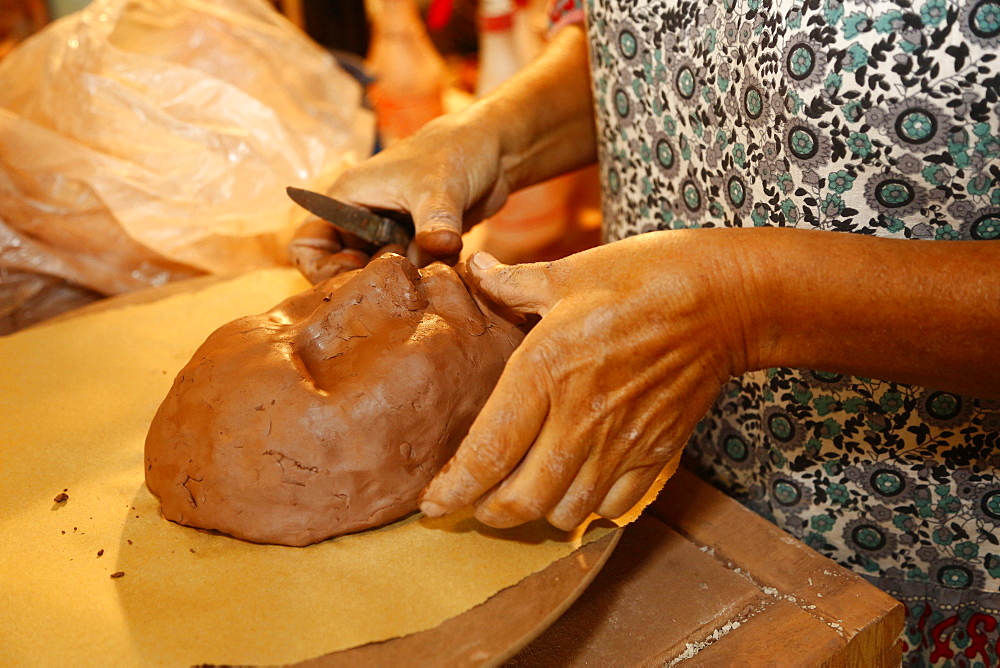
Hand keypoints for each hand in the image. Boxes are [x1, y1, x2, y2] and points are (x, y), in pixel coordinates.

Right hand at [289, 109, 512, 282]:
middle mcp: (363, 221)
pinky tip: (441, 274)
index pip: (307, 244)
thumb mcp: (441, 186)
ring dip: (398, 284)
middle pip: (341, 269)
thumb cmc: (455, 151)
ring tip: (423, 279)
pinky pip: (408, 276)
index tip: (357, 270)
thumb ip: (436, 220)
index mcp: (348, 199)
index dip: (322, 267)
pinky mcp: (416, 247)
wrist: (492, 150)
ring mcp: (390, 236)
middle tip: (396, 285)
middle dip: (366, 282)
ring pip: (377, 276)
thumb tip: (440, 246)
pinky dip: (421, 280)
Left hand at [419, 230, 760, 529]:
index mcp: (545, 371)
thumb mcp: (570, 272)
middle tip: (472, 502)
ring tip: (522, 495)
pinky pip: (615, 507)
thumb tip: (471, 270)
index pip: (487, 453)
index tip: (432, 504)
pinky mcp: (657, 452)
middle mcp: (579, 419)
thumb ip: (512, 284)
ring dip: (536, 514)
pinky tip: (577, 488)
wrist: (727, 298)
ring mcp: (622, 442)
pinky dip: (589, 510)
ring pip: (566, 512)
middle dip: (486, 512)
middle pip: (520, 501)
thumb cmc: (645, 277)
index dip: (452, 490)